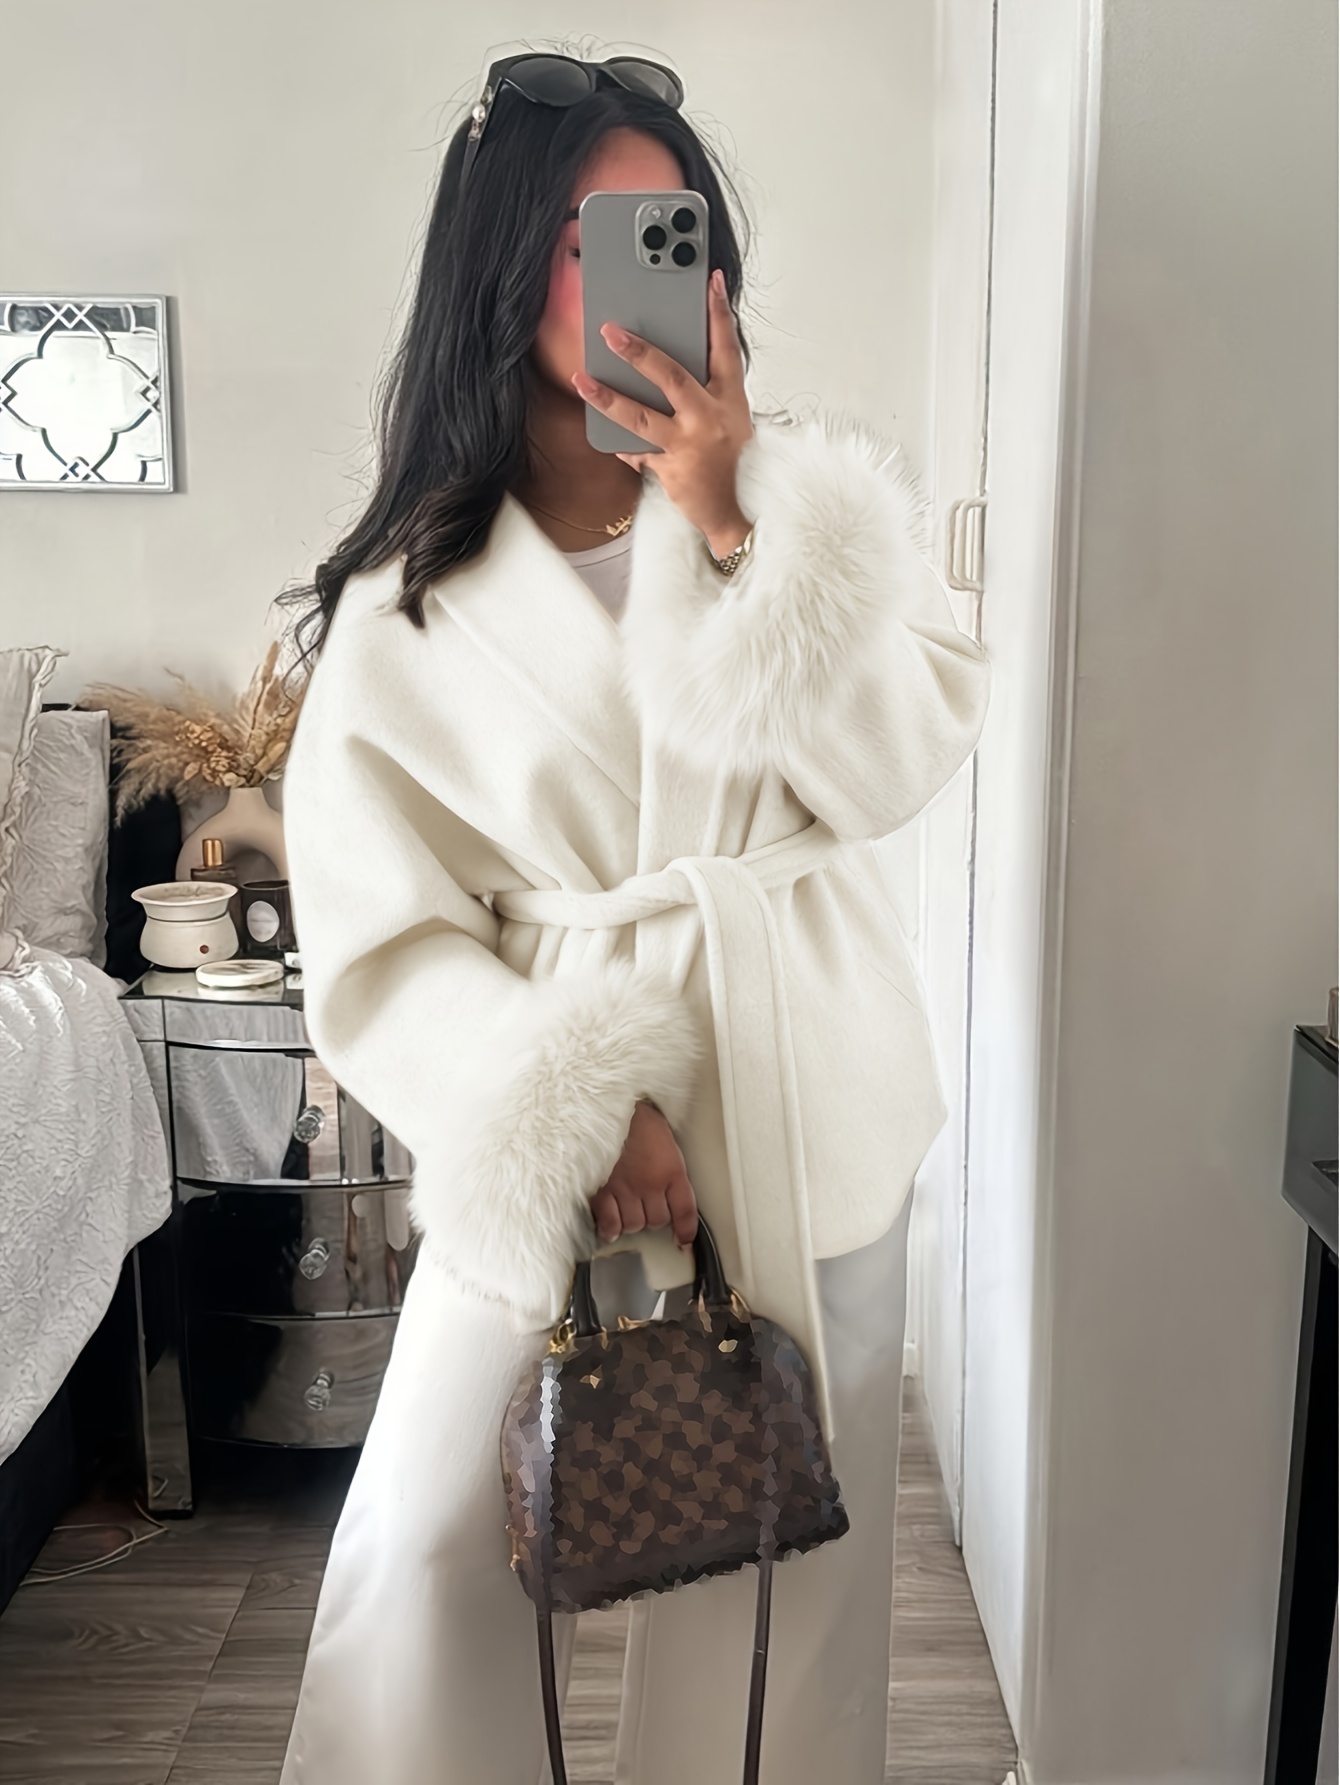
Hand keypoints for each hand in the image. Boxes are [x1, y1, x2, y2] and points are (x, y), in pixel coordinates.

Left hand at [571, 268, 754, 558]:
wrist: (737, 509)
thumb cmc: (733, 459)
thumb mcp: (731, 417)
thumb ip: (707, 389)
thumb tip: (670, 359)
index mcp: (730, 400)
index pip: (726, 348)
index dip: (719, 313)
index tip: (710, 280)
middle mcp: (709, 419)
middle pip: (672, 378)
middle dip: (639, 353)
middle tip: (611, 331)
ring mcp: (688, 446)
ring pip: (640, 417)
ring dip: (607, 398)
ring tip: (582, 380)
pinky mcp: (670, 470)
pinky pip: (636, 452)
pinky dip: (620, 443)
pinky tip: (601, 432)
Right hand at [588, 1099, 699, 1250]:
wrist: (605, 1108)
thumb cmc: (635, 1119)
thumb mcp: (664, 1139)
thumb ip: (670, 1167)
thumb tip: (671, 1194)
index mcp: (670, 1169)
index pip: (684, 1210)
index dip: (685, 1230)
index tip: (683, 1240)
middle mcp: (650, 1184)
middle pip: (658, 1220)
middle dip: (653, 1216)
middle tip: (646, 1204)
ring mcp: (624, 1189)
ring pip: (634, 1225)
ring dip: (632, 1221)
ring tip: (627, 1207)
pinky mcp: (600, 1191)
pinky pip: (610, 1223)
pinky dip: (610, 1229)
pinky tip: (611, 1227)